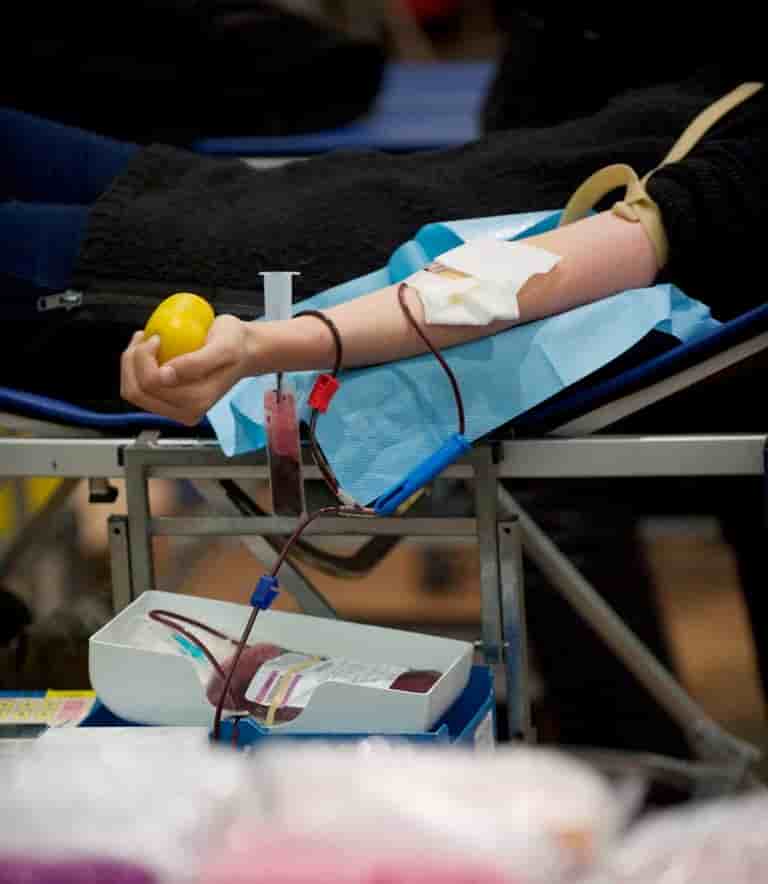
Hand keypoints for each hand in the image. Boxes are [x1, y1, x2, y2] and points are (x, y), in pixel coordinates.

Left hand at [121, 314, 251, 424]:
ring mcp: (175, 408)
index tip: (158, 337)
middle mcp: (185, 411)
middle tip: (147, 337)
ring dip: (131, 364)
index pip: (151, 384)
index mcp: (197, 401)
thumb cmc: (235, 346)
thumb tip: (165, 376)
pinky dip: (135, 368)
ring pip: (133, 392)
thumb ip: (196, 363)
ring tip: (144, 342)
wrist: (243, 351)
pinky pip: (138, 389)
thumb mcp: (223, 348)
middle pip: (136, 391)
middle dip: (132, 360)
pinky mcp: (168, 402)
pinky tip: (148, 351)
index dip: (145, 357)